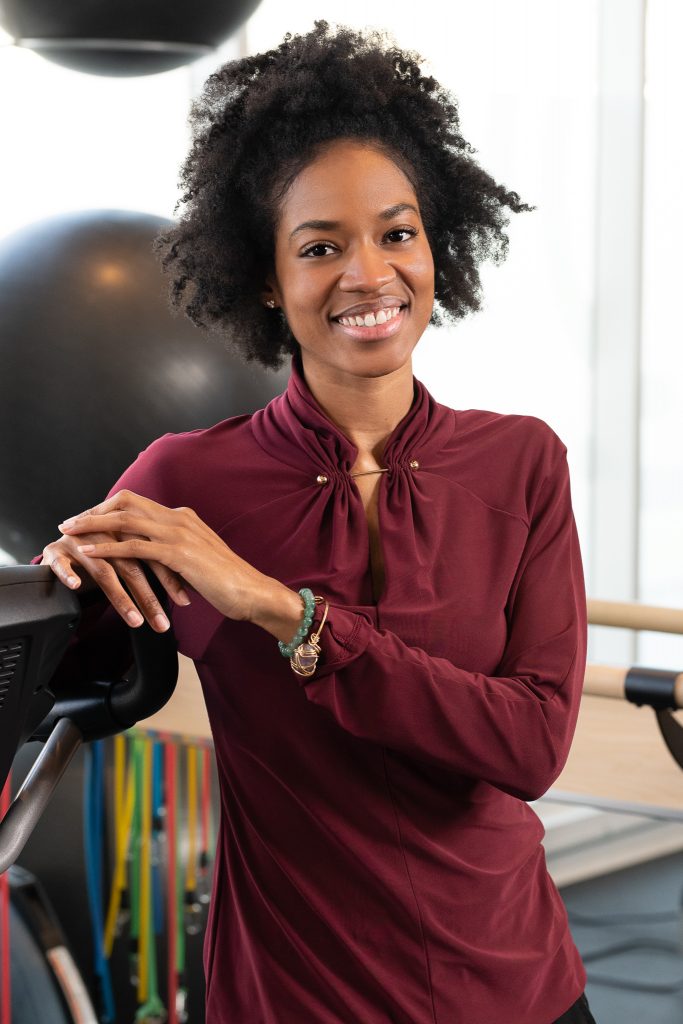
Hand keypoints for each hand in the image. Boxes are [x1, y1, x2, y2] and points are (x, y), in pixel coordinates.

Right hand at [41, 527, 190, 631]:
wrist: (66, 532)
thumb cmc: (104, 547)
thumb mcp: (131, 552)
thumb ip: (155, 564)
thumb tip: (188, 592)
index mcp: (127, 531)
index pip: (153, 555)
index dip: (170, 578)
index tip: (185, 602)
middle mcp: (105, 534)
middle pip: (131, 566)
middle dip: (149, 597)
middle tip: (163, 624)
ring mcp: (80, 541)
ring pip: (101, 571)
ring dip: (120, 598)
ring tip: (135, 621)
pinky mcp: (56, 550)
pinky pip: (60, 563)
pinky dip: (67, 573)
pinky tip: (77, 586)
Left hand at [56, 489, 271, 624]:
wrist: (252, 592)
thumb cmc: (227, 582)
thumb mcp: (198, 559)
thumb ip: (176, 552)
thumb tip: (156, 559)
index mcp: (183, 517)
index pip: (137, 502)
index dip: (108, 508)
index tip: (88, 519)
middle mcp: (179, 518)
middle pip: (126, 503)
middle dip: (94, 510)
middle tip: (70, 522)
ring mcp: (179, 534)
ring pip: (125, 521)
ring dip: (93, 525)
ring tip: (70, 532)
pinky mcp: (178, 554)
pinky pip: (134, 547)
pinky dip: (108, 548)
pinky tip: (89, 554)